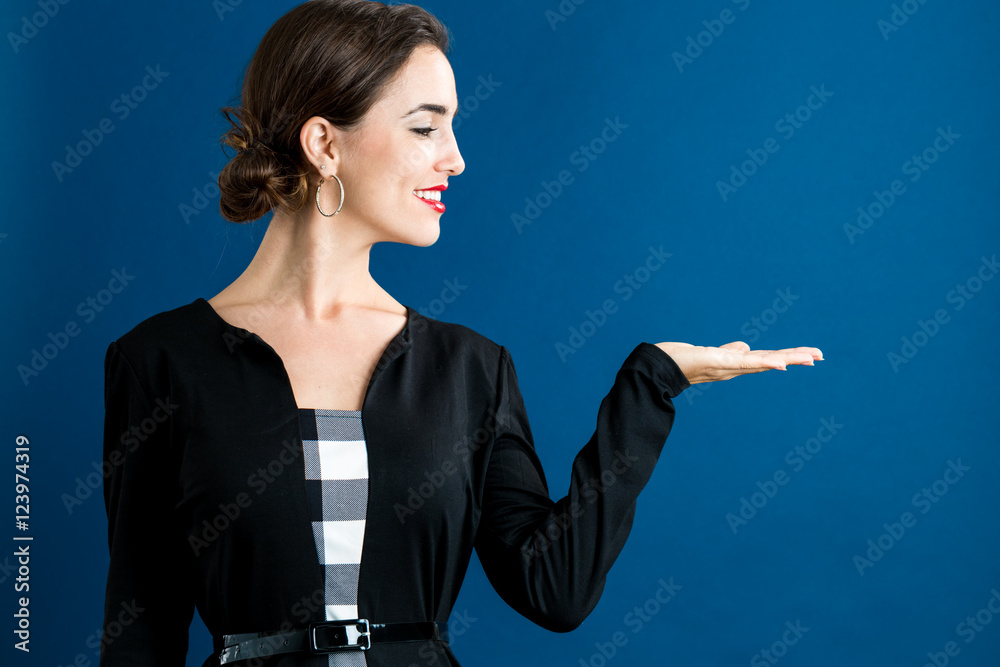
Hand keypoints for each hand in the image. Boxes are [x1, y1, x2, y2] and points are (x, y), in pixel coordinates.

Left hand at [654, 341, 822, 384]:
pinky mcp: (720, 362)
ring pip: (764, 362)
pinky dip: (764, 363)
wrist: (660, 368)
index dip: (788, 357)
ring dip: (788, 359)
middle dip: (795, 358)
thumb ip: (731, 351)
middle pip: (771, 361)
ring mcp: (729, 367)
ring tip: (810, 357)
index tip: (810, 356)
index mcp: (735, 365)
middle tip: (820, 355)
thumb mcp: (712, 354)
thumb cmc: (683, 361)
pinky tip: (780, 364)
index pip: (766, 359)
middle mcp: (735, 368)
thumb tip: (746, 347)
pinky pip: (746, 363)